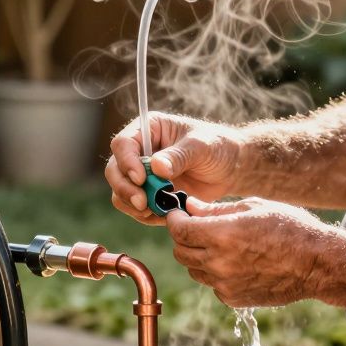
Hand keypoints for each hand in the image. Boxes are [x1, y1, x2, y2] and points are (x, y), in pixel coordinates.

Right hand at [105, 112, 243, 224]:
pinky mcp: (149, 195)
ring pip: (120, 192)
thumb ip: (179, 156)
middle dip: (125, 189)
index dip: (127, 162)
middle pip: (114, 171)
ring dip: (134, 206)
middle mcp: (139, 151)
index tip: (141, 179)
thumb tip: (156, 167)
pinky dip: (146, 216)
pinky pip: (136, 209)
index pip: (123, 144)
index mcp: (149, 129)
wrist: (231, 169)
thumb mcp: (201, 147)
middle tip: (143, 203)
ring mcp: (142, 175)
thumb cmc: (218, 147)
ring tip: (156, 211)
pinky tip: (165, 215)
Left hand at [166, 198, 330, 307]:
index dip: (174, 219)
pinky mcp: (233, 299)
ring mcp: (225, 284)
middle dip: (183, 237)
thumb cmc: (290, 228)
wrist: (317, 264)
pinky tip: (237, 262)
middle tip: (197, 227)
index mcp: (222, 235)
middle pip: (180, 252)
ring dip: (198, 256)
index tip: (179, 214)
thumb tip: (189, 206)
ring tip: (221, 245)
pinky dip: (216, 273)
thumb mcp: (254, 208)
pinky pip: (212, 284)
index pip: (178, 230)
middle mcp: (219, 263)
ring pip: (193, 269)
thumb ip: (215, 210)